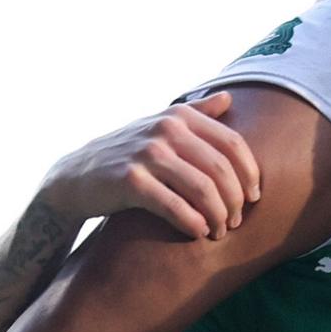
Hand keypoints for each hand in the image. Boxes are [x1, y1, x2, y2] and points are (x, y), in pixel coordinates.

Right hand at [40, 94, 263, 239]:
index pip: (232, 143)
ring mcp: (147, 153)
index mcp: (179, 115)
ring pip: (202, 189)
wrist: (76, 176)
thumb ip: (195, 112)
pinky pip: (174, 205)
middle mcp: (166, 128)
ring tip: (218, 231)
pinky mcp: (131, 180)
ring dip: (217, 216)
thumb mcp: (159, 125)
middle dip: (235, 200)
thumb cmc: (127, 153)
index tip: (254, 197)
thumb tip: (228, 98)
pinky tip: (198, 233)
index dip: (249, 173)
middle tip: (236, 221)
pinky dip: (192, 222)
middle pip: (221, 169)